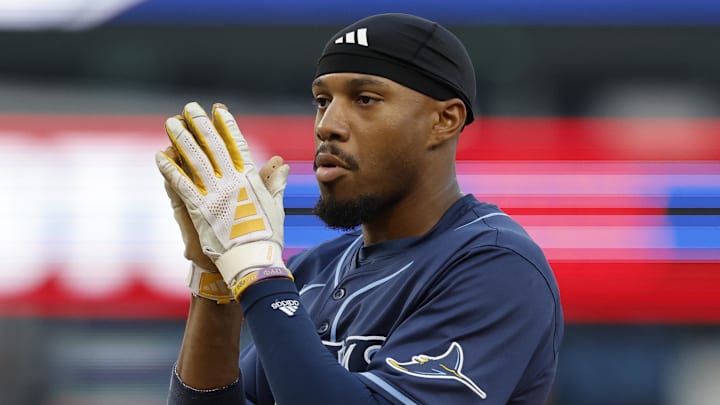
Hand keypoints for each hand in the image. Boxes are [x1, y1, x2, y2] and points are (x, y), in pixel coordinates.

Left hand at [156, 102, 290, 299]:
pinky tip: (160, 155)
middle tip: (190, 108)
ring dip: (181, 139)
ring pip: (194, 160)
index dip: (227, 125)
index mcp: (250, 179)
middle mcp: (232, 182)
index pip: (236, 145)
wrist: (252, 260)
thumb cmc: (267, 236)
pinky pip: (181, 184)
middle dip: (200, 124)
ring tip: (172, 123)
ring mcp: (214, 194)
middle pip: (212, 146)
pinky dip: (170, 169)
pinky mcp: (199, 209)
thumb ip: (274, 182)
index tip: (219, 109)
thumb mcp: (275, 206)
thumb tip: (280, 162)